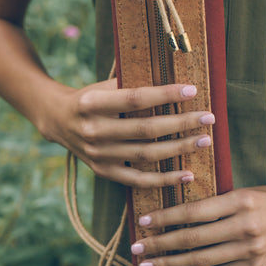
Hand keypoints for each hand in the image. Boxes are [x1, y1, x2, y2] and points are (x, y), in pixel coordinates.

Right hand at [40, 78, 215, 186]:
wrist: (57, 120)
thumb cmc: (91, 97)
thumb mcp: (104, 85)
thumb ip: (131, 85)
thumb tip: (174, 85)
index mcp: (92, 103)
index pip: (135, 99)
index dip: (165, 95)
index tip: (192, 91)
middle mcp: (93, 130)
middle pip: (145, 129)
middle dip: (181, 124)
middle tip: (208, 117)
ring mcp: (98, 154)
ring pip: (146, 155)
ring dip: (179, 149)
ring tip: (204, 140)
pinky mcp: (103, 171)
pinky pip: (138, 180)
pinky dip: (164, 179)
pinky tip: (188, 173)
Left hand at [131, 184, 265, 265]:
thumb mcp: (244, 190)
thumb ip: (217, 202)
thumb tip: (178, 212)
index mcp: (240, 201)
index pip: (194, 211)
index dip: (166, 217)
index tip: (144, 220)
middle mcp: (245, 226)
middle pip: (193, 238)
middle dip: (160, 244)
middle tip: (137, 247)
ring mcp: (250, 250)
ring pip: (202, 261)